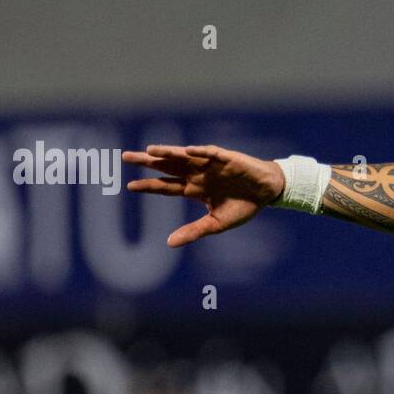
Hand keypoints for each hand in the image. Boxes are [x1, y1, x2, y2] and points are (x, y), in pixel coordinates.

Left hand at [122, 144, 284, 246]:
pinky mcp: (227, 158)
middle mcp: (198, 174)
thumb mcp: (216, 223)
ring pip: (183, 156)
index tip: (130, 186)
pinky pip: (212, 153)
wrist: (268, 192)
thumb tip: (169, 243)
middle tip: (125, 157)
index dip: (149, 186)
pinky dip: (201, 152)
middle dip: (147, 161)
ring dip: (168, 152)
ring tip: (151, 150)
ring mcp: (210, 165)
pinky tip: (188, 151)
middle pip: (168, 166)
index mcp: (194, 189)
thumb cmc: (243, 206)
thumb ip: (193, 231)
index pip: (166, 186)